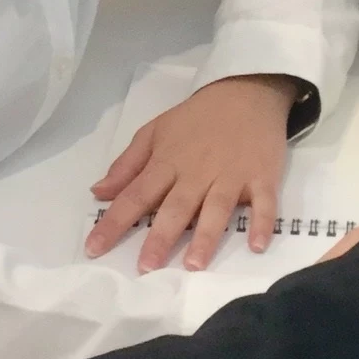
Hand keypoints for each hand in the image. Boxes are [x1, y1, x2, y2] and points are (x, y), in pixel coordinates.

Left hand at [86, 73, 303, 271]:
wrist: (246, 91)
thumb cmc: (196, 118)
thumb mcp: (154, 132)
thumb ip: (126, 165)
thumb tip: (98, 193)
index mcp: (167, 162)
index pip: (135, 195)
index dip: (114, 223)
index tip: (93, 249)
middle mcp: (197, 172)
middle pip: (176, 207)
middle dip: (160, 237)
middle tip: (146, 268)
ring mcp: (232, 175)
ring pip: (217, 208)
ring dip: (206, 236)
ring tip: (194, 265)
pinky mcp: (262, 176)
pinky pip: (264, 202)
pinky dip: (263, 222)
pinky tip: (258, 246)